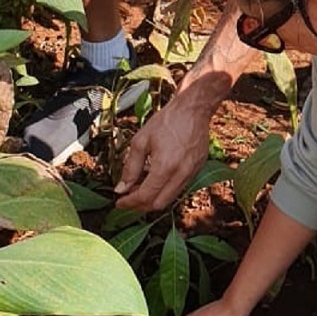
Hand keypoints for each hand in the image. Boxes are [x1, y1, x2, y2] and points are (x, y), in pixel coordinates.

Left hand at [114, 92, 211, 210]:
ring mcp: (192, 174)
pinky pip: (179, 189)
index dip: (129, 203)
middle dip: (140, 206)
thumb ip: (130, 167)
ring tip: (139, 189)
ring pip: (170, 199)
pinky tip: (155, 180)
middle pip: (158, 204)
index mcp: (165, 167)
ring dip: (153, 199)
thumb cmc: (167, 121)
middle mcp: (181, 175)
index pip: (145, 196)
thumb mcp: (141, 141)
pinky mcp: (197, 170)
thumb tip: (122, 188)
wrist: (193, 109)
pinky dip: (165, 190)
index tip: (119, 202)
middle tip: (127, 198)